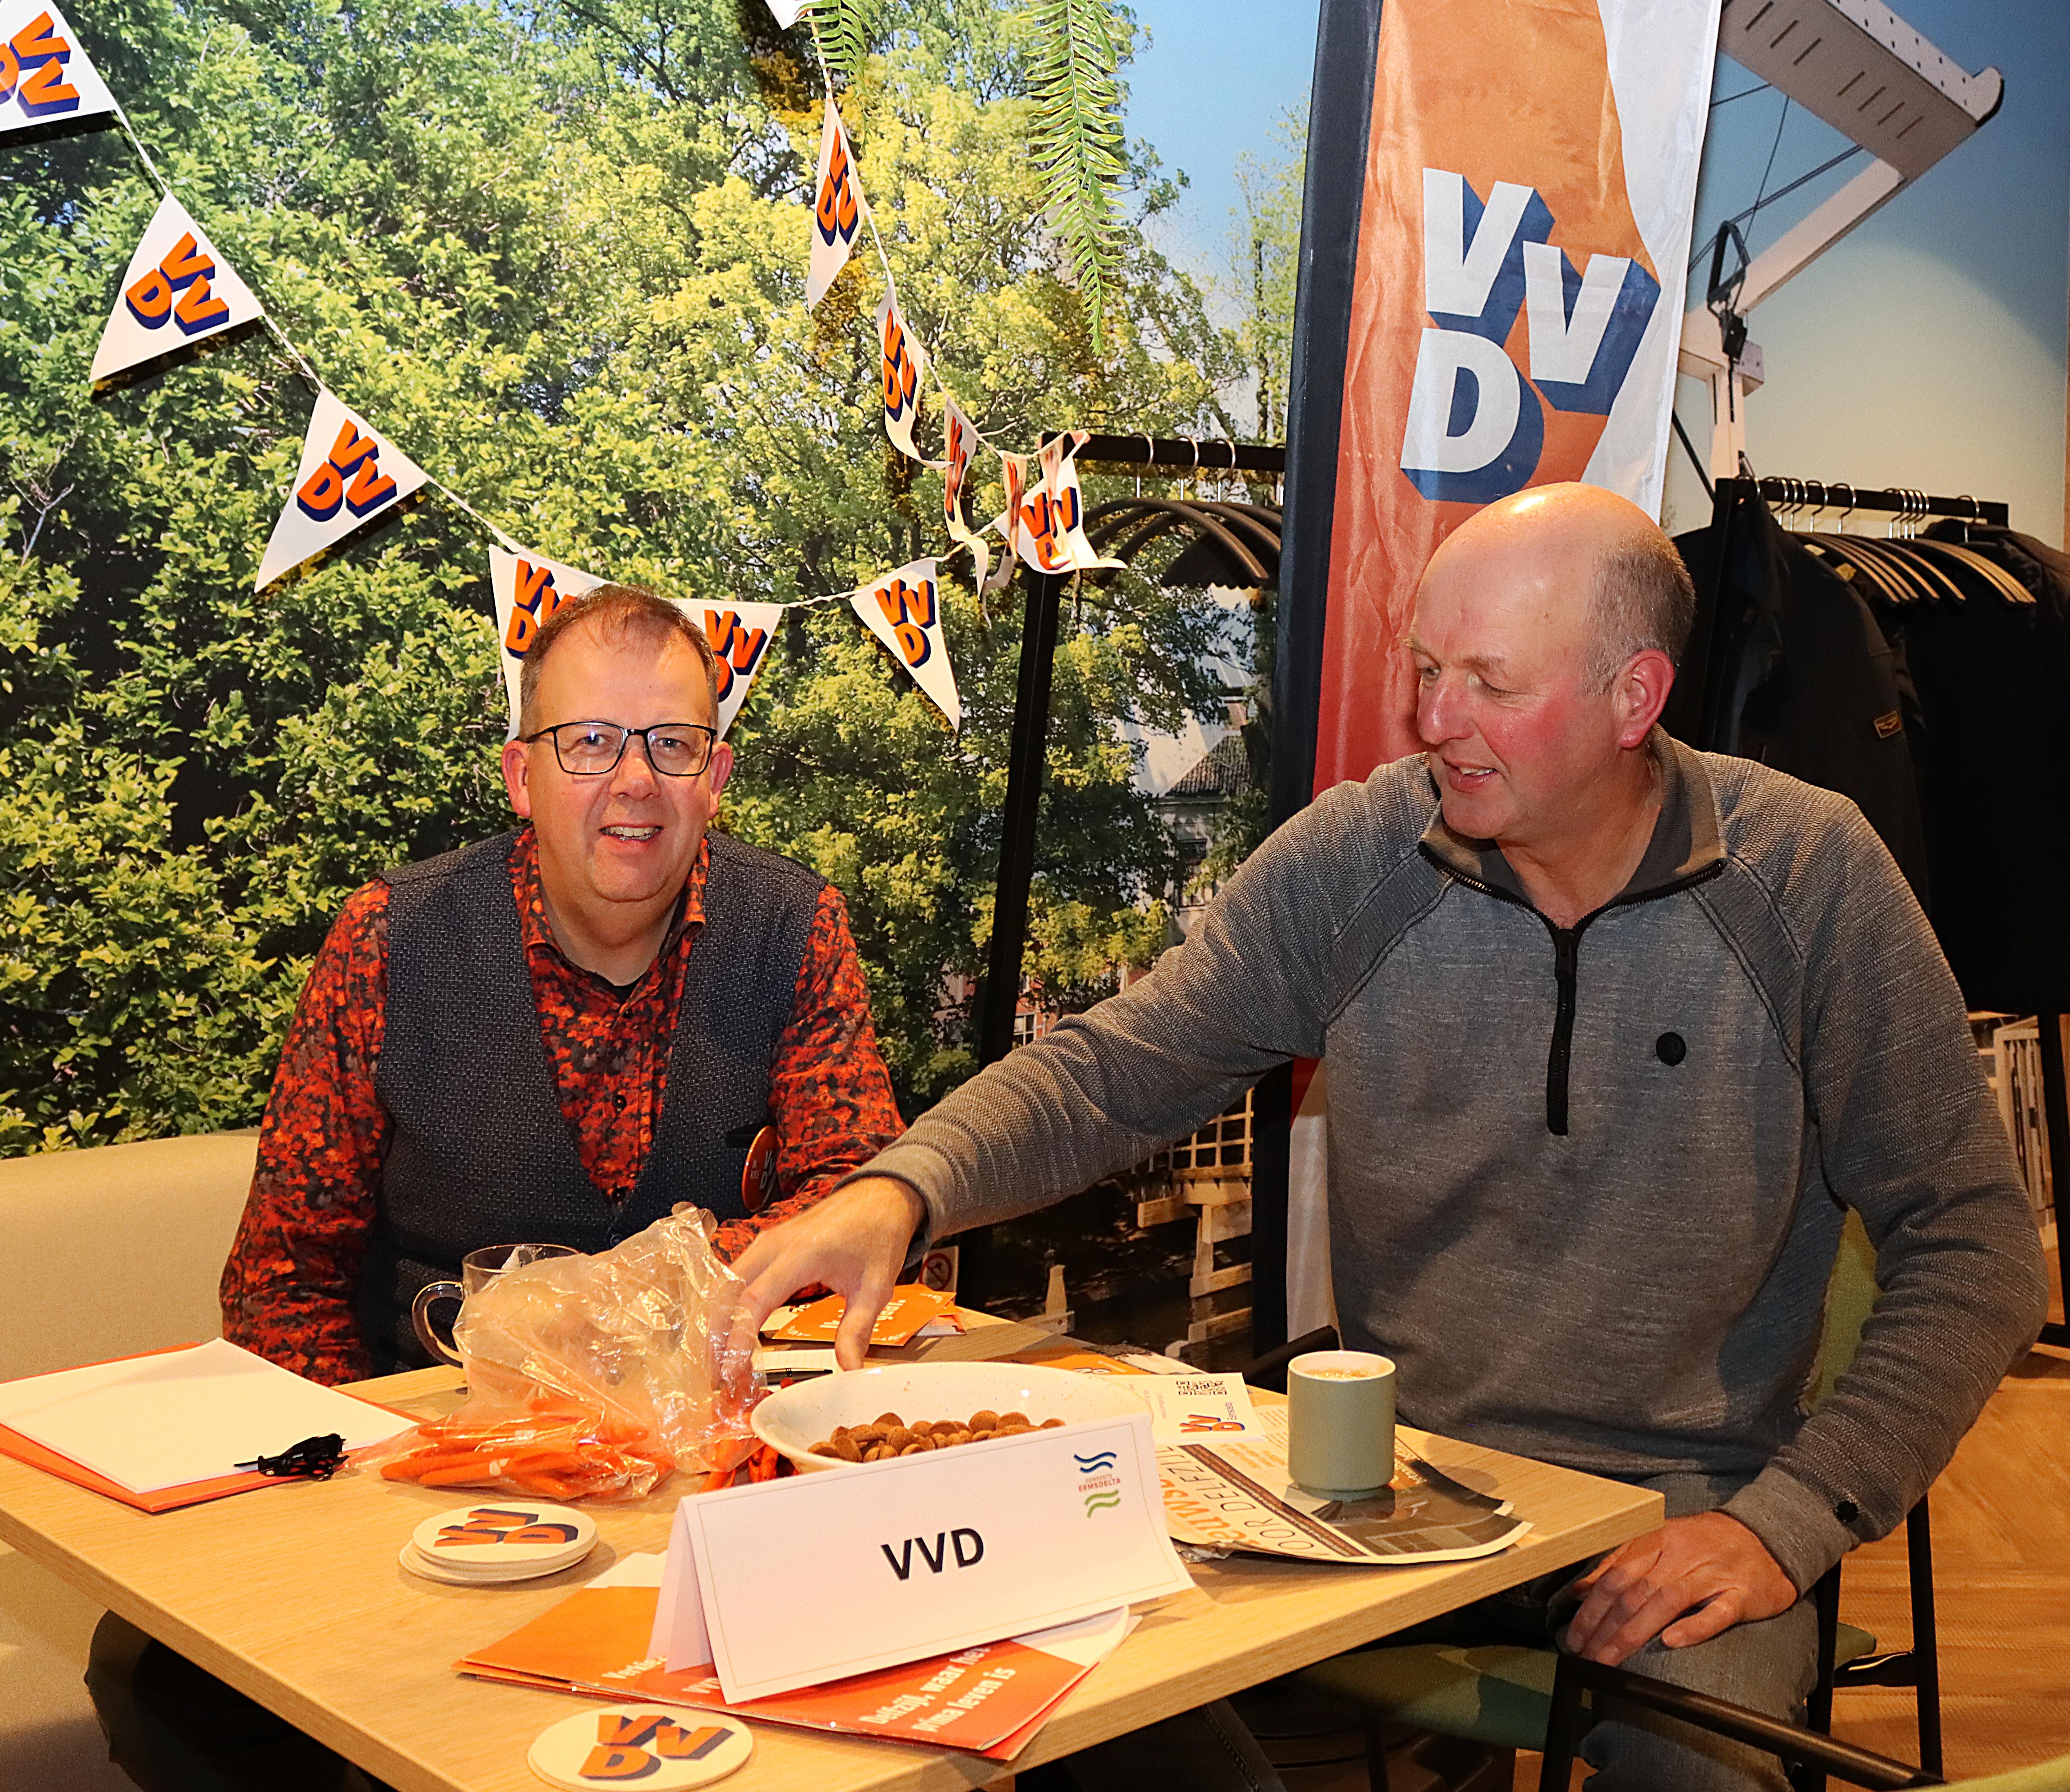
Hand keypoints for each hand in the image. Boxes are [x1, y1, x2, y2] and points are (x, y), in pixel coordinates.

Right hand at [729, 1176, 928, 1369]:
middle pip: (728, 1294)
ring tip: (720, 1363)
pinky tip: (731, 1332)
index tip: (728, 1372)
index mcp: (802, 1253)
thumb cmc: (878, 1235)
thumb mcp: (876, 1286)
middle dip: (716, 1337)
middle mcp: (775, 1244)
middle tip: (716, 1379)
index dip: (737, 1339)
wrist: (880, 1196)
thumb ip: (857, 1329)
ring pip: (725, 1284)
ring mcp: (766, 1241)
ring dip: (718, 1322)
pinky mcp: (766, 1243)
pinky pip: (735, 1275)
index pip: (755, 1301)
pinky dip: (727, 1305)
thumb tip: (849, 1369)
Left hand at [1562, 1512, 1796, 1664]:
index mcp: (1657, 1539)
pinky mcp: (1740, 1595)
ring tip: (1610, 1657)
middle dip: (1604, 1627)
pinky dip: (1693, 1628)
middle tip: (1584, 1654)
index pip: (1614, 1575)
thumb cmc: (1707, 1542)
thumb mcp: (1661, 1539)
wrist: (1767, 1534)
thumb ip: (1621, 1561)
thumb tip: (1582, 1589)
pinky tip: (1671, 1642)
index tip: (1574, 1635)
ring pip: (1665, 1603)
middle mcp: (1680, 1555)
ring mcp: (1711, 1575)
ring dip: (1633, 1633)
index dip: (1590, 1608)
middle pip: (1633, 1592)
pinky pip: (1716, 1613)